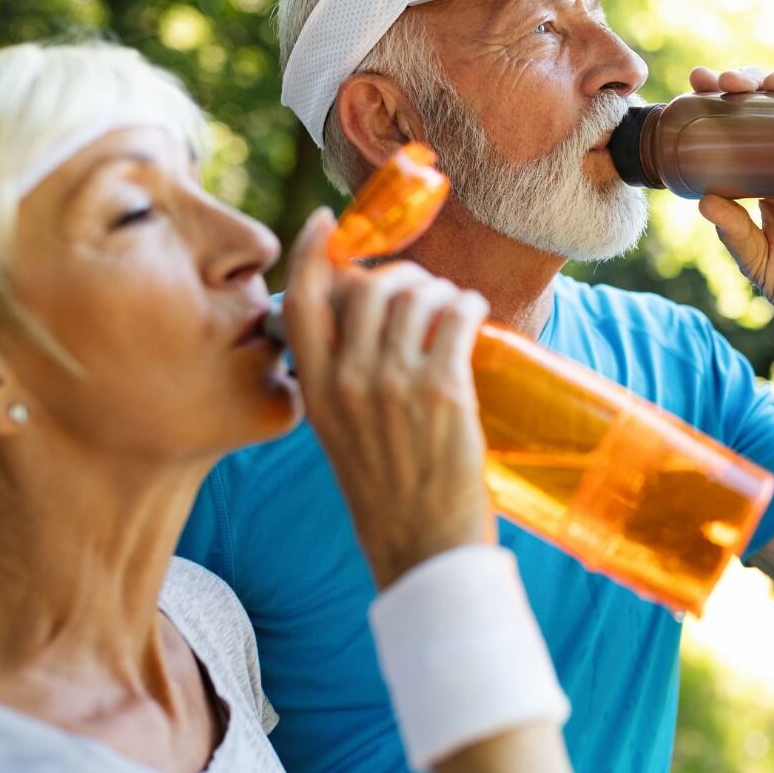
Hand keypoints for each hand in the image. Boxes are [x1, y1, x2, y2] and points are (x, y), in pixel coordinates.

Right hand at [283, 209, 492, 588]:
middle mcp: (348, 381)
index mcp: (317, 391)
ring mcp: (394, 383)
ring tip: (453, 306)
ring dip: (440, 290)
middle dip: (400, 275)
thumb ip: (342, 380)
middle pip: (368, 288)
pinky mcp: (443, 390)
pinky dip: (467, 304)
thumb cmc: (386, 494)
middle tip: (420, 287)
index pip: (301, 302)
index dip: (311, 253)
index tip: (327, 223)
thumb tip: (366, 325)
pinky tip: (472, 312)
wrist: (421, 549)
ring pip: (416, 297)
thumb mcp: (342, 434)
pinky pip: (456, 316)